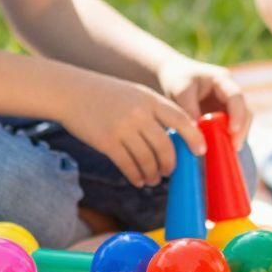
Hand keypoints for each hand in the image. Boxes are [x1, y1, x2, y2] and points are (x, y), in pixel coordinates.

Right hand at [60, 74, 202, 186]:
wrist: (71, 91)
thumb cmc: (107, 95)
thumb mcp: (136, 94)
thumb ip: (154, 112)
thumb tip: (173, 139)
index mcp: (151, 99)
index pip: (181, 119)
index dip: (194, 137)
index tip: (200, 151)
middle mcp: (139, 113)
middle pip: (165, 146)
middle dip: (171, 163)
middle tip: (170, 171)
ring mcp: (122, 128)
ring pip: (147, 159)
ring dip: (153, 173)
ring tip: (154, 178)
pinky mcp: (106, 142)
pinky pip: (127, 164)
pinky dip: (136, 176)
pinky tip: (138, 180)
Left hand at [157, 55, 253, 145]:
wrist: (172, 75)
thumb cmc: (176, 78)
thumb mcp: (180, 90)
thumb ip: (189, 109)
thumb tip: (196, 132)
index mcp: (222, 80)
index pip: (236, 96)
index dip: (238, 114)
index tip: (232, 131)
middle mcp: (230, 92)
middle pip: (245, 111)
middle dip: (242, 129)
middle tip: (234, 147)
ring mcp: (228, 104)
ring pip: (241, 121)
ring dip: (237, 136)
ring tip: (229, 152)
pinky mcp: (222, 115)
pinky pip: (230, 128)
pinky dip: (227, 138)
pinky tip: (222, 150)